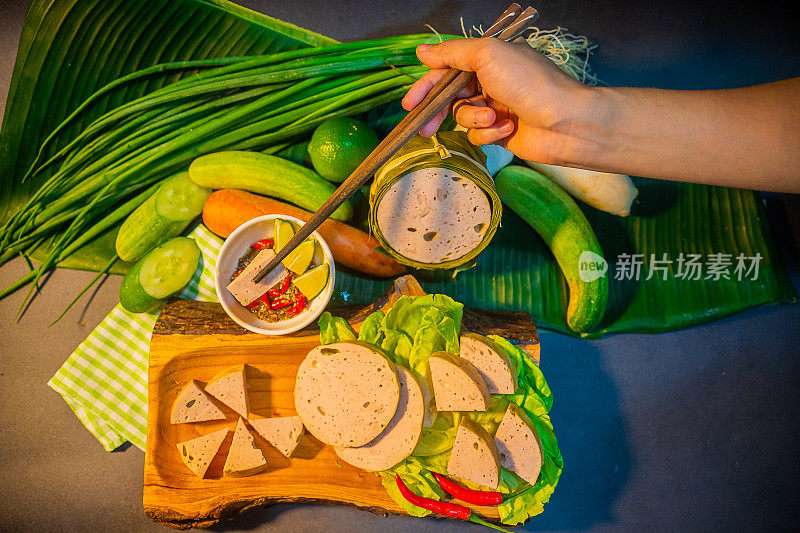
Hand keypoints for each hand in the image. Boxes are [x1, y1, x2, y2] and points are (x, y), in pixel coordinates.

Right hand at [401, 38, 595, 164]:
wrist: (565, 122)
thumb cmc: (531, 82)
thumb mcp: (487, 55)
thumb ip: (452, 53)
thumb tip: (422, 50)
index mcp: (489, 58)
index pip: (446, 69)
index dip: (426, 85)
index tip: (410, 104)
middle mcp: (491, 81)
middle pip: (450, 96)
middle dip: (439, 111)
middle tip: (426, 127)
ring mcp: (496, 107)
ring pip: (463, 117)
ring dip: (475, 118)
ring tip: (494, 117)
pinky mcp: (500, 132)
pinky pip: (479, 135)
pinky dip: (490, 133)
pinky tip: (508, 129)